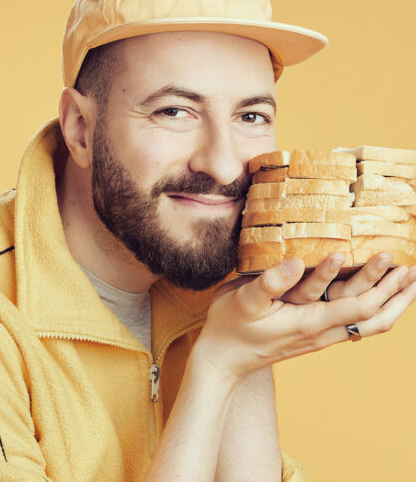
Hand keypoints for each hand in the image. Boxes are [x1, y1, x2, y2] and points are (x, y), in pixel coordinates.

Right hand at [197, 255, 415, 380]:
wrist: (223, 359)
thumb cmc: (230, 327)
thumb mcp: (243, 301)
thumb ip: (270, 282)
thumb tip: (297, 261)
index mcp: (308, 323)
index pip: (358, 307)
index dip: (379, 285)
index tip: (394, 260)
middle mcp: (320, 332)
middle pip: (373, 319)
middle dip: (397, 295)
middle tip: (413, 269)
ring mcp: (318, 336)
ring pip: (367, 324)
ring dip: (389, 303)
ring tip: (403, 281)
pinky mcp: (312, 335)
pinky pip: (353, 325)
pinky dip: (371, 310)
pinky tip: (371, 298)